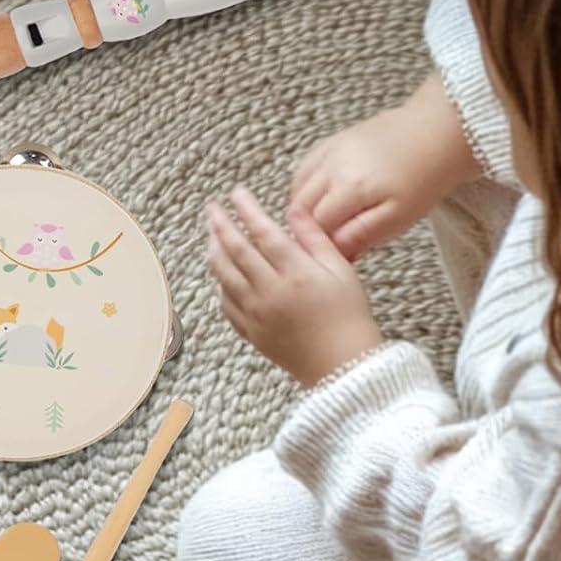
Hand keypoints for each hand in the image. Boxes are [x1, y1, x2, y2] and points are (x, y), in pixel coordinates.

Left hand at [206, 187, 383, 387]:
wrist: (344, 367)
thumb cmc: (349, 316)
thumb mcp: (341, 270)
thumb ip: (314, 238)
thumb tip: (294, 210)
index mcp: (296, 273)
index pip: (263, 232)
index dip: (247, 209)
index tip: (237, 193)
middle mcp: (271, 292)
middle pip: (236, 251)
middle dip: (221, 225)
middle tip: (212, 208)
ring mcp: (257, 314)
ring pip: (225, 277)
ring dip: (214, 252)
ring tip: (210, 236)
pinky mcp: (252, 334)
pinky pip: (227, 305)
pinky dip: (221, 286)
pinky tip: (221, 275)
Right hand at [288, 72, 478, 258]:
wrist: (437, 133)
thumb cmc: (424, 178)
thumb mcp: (399, 217)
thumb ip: (362, 235)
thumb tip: (335, 253)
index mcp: (349, 187)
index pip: (315, 226)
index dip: (320, 246)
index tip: (332, 257)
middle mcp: (332, 166)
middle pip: (299, 207)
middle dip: (307, 229)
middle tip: (327, 244)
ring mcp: (329, 150)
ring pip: (297, 188)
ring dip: (303, 210)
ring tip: (325, 224)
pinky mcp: (332, 141)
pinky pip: (304, 168)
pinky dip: (304, 187)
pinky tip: (320, 200)